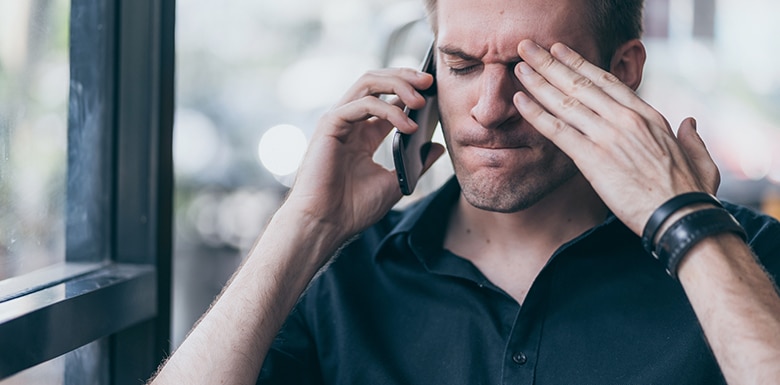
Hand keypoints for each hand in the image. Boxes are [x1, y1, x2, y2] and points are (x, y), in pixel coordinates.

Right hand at [285, 68, 444, 245]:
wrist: (326, 225)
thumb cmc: (353, 208)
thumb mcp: (397, 181)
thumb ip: (417, 161)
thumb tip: (438, 146)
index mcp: (363, 134)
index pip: (387, 97)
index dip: (410, 89)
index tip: (434, 90)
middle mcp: (350, 122)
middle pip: (377, 82)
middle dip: (405, 76)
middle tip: (429, 81)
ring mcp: (338, 121)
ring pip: (368, 83)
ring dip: (398, 85)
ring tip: (421, 99)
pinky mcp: (329, 125)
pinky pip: (362, 104)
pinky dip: (388, 110)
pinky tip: (407, 125)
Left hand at [512, 39, 719, 234]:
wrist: (681, 218)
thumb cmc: (691, 194)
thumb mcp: (700, 159)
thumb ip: (692, 138)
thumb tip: (691, 122)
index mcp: (648, 116)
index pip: (607, 81)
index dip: (580, 64)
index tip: (560, 51)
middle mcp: (626, 119)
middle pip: (580, 83)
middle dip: (550, 63)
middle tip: (528, 48)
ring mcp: (608, 136)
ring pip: (566, 102)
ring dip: (539, 81)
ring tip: (519, 67)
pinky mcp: (593, 159)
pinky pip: (558, 131)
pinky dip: (536, 114)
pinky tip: (520, 100)